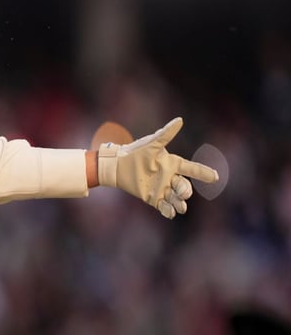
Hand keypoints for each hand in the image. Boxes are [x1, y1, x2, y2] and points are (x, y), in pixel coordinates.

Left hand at [98, 117, 219, 217]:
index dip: (203, 173)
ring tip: (180, 207)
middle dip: (185, 191)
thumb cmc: (136, 152)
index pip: (192, 169)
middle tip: (182, 193)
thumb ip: (166, 134)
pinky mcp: (152, 198)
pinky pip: (164, 207)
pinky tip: (170, 214)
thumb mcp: (152, 143)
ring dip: (179, 203)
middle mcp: (170, 177)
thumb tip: (179, 120)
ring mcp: (162, 189)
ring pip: (176, 198)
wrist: (118, 165)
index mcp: (173, 164)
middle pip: (184, 187)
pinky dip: (168, 211)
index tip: (215, 177)